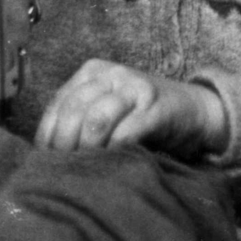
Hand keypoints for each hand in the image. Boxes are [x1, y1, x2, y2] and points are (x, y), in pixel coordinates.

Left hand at [34, 59, 227, 157]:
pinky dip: (113, 151)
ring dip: (87, 148)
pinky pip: (126, 132)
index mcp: (91, 72)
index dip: (48, 134)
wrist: (194, 110)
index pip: (58, 103)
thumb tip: (46, 152)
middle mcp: (111, 74)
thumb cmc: (142, 117)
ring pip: (96, 118)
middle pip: (74, 109)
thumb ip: (80, 120)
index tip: (46, 160)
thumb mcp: (107, 110)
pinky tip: (110, 164)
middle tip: (65, 168)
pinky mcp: (156, 108)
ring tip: (85, 168)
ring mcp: (134, 88)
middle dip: (65, 144)